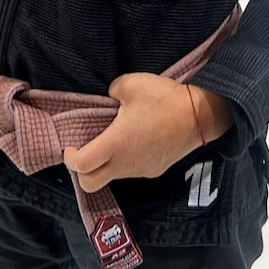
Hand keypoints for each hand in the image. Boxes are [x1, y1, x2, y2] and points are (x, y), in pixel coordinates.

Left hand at [62, 75, 233, 192]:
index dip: (70, 159)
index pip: (82, 165)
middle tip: (84, 152)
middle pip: (91, 184)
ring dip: (105, 164)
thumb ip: (111, 91)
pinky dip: (125, 161)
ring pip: (113, 176)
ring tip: (114, 139)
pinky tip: (135, 141)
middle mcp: (125, 164)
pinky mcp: (154, 170)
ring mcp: (141, 170)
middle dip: (81, 172)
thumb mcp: (130, 84)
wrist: (199, 116)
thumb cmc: (164, 99)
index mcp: (115, 144)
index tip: (70, 146)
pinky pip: (132, 171)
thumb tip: (110, 99)